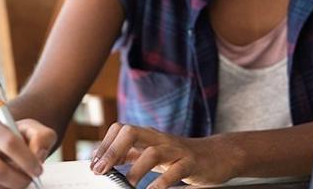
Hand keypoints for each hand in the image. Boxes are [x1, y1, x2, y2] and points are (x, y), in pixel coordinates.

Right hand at [0, 117, 56, 188]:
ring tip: (18, 182)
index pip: (9, 143)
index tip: (38, 170)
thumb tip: (37, 154)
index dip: (27, 160)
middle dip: (19, 180)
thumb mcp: (32, 130)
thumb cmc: (16, 137)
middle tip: (30, 180)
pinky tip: (5, 184)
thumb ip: (41, 136)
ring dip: (10, 188)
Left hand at [89, 123, 241, 188]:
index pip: (120, 129)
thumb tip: (104, 160)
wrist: (219, 154)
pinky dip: (162, 183)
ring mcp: (176, 150)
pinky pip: (176, 171)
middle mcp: (159, 139)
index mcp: (148, 135)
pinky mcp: (192, 163)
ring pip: (153, 151)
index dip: (104, 145)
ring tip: (127, 185)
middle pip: (131, 132)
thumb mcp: (154, 152)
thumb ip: (132, 154)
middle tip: (101, 171)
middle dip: (113, 150)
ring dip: (136, 169)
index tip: (94, 165)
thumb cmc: (181, 155)